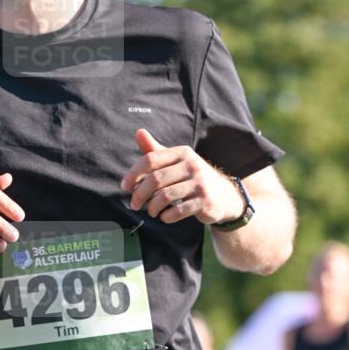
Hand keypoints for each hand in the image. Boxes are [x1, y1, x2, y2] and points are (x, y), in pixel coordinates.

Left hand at [120, 129, 243, 225]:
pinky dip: (167, 216)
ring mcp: (200, 184)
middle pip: (156, 179)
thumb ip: (157, 151)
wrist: (224, 196)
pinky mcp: (205, 202)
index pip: (151, 159)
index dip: (134, 173)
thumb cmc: (194, 178)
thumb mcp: (177, 162)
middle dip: (140, 194)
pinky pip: (179, 211)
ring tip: (151, 211)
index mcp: (182, 153)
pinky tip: (164, 217)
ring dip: (153, 207)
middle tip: (134, 204)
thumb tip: (138, 132)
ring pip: (166, 196)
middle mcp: (192, 165)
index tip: (124, 186)